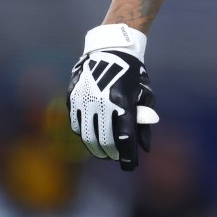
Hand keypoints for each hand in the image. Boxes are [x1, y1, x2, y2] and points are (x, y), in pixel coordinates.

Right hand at [67, 25, 158, 170]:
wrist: (109, 50)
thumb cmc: (132, 74)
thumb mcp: (144, 94)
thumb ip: (143, 120)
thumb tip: (144, 147)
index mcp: (122, 101)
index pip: (125, 137)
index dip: (128, 155)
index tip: (130, 167)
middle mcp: (100, 103)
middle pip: (105, 140)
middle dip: (113, 153)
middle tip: (118, 158)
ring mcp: (84, 101)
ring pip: (87, 136)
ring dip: (97, 148)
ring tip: (105, 153)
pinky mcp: (72, 99)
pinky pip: (76, 125)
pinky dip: (84, 135)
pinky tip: (92, 139)